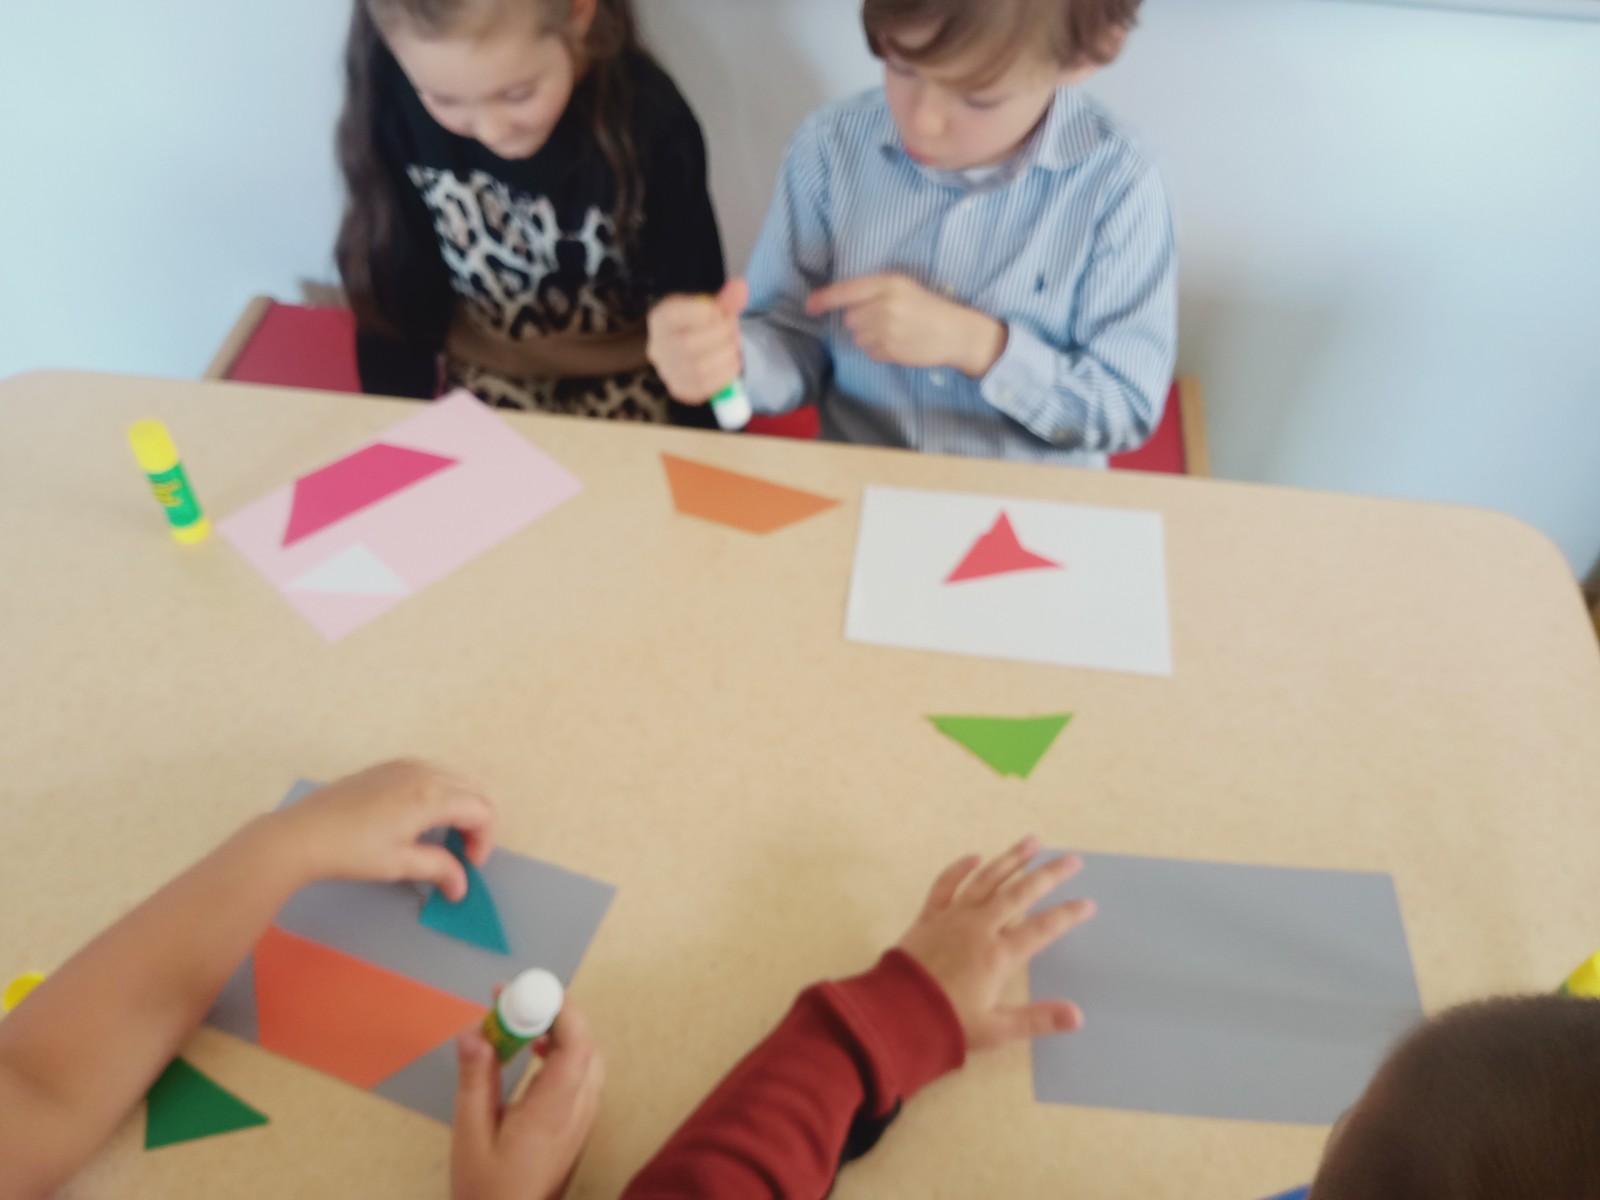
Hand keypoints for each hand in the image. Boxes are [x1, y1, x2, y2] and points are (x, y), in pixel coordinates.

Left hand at [268, 760, 496, 900]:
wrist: (302, 833)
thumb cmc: (352, 851)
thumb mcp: (399, 864)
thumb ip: (439, 869)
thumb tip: (462, 886)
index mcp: (431, 796)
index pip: (481, 810)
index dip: (484, 839)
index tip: (468, 864)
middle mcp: (424, 772)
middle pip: (472, 790)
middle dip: (476, 822)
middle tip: (461, 852)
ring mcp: (404, 765)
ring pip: (453, 778)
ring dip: (459, 805)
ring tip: (443, 835)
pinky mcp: (388, 767)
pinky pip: (430, 772)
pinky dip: (440, 793)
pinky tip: (419, 818)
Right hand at [453, 1007, 604, 1199]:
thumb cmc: (488, 1191)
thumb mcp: (471, 1136)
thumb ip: (476, 1081)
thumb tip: (474, 1031)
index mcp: (555, 1110)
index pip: (577, 1044)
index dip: (557, 1008)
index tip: (521, 990)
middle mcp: (579, 1110)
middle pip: (586, 1044)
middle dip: (554, 1013)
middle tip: (515, 1001)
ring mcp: (583, 1120)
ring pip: (587, 1058)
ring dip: (559, 1032)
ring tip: (521, 1024)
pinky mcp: (578, 1127)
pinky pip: (582, 1075)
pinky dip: (562, 1053)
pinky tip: (535, 1055)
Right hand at [647, 279, 748, 402]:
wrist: (694, 351)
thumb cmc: (701, 326)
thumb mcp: (711, 308)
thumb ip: (726, 300)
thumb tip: (740, 287)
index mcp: (660, 319)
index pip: (675, 314)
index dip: (705, 313)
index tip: (720, 313)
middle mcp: (658, 347)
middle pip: (689, 345)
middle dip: (720, 337)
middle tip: (733, 332)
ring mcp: (667, 372)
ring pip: (698, 369)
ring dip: (726, 357)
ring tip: (734, 348)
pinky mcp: (680, 390)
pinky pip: (703, 388)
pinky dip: (724, 376)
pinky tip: (731, 364)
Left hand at [805, 275, 1006, 376]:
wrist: (956, 332)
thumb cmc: (929, 307)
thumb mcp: (904, 287)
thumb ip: (874, 292)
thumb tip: (841, 306)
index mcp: (888, 284)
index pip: (846, 291)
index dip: (824, 299)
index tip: (809, 306)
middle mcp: (885, 305)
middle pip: (850, 318)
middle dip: (860, 320)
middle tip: (885, 319)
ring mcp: (887, 330)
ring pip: (857, 337)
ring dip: (869, 337)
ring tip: (894, 332)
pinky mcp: (890, 350)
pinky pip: (870, 352)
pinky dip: (879, 350)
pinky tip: (898, 343)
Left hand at [897, 837, 1094, 1052]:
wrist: (894, 1015)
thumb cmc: (947, 1024)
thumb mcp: (996, 1029)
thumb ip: (1038, 1019)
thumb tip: (1078, 1016)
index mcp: (999, 955)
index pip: (1043, 928)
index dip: (1067, 915)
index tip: (1088, 903)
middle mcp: (979, 928)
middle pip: (1020, 893)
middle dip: (1049, 874)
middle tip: (1072, 859)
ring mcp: (953, 917)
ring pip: (987, 879)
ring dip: (1011, 859)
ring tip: (1033, 841)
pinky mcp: (928, 916)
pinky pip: (946, 884)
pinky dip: (960, 868)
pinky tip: (975, 856)